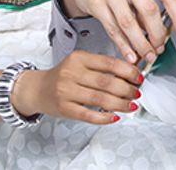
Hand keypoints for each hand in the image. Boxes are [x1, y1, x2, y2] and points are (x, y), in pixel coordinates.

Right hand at [13, 50, 141, 124]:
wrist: (37, 89)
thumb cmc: (63, 76)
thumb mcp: (80, 63)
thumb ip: (102, 66)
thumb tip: (131, 71)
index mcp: (79, 58)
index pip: (109, 63)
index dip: (127, 71)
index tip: (139, 77)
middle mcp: (71, 73)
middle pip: (106, 82)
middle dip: (127, 89)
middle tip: (137, 93)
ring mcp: (66, 91)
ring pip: (100, 99)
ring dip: (120, 104)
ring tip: (131, 105)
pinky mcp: (64, 108)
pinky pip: (88, 115)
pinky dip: (104, 117)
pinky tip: (115, 116)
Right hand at [64, 0, 175, 63]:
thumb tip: (167, 26)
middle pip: (149, 11)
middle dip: (158, 34)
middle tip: (160, 47)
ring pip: (129, 23)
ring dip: (141, 44)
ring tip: (148, 54)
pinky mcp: (96, 3)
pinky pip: (113, 29)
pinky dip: (124, 45)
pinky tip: (131, 54)